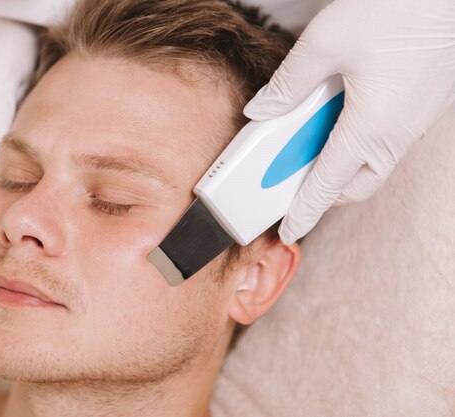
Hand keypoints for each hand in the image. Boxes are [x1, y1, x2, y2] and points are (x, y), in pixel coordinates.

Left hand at [243, 0, 454, 243]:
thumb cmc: (400, 9)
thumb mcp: (326, 42)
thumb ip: (288, 84)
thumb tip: (261, 111)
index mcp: (370, 130)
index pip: (326, 187)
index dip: (303, 212)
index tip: (287, 231)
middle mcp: (397, 135)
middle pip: (352, 184)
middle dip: (321, 190)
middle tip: (291, 177)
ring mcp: (415, 123)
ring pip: (371, 164)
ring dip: (339, 163)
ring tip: (311, 138)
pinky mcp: (423, 107)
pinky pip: (385, 141)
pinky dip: (357, 140)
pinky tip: (342, 111)